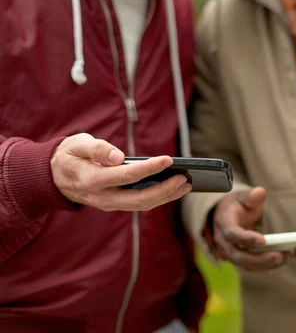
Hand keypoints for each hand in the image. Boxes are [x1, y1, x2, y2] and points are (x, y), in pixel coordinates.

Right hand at [51, 133, 190, 210]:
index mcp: (91, 179)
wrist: (55, 176)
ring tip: (186, 185)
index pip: (126, 176)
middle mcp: (102, 197)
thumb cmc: (71, 155)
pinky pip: (140, 205)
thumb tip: (118, 157)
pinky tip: (174, 189)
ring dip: (166, 196)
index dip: (149, 168)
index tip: (168, 159)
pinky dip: (159, 198)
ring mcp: (109, 204)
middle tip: (185, 179)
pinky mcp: (115, 205)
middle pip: (139, 198)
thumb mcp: (77, 144)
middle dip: (165, 190)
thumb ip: (97, 149)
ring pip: (142, 205)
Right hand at [212, 187, 286, 271]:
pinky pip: (251, 266)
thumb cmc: (236, 205)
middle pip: (238, 256)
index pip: (232, 234)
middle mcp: (223, 242)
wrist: (226, 215)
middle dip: (259, 259)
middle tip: (280, 256)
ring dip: (265, 264)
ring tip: (285, 258)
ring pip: (245, 264)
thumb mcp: (242, 196)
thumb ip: (251, 196)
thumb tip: (259, 192)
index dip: (246, 238)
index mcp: (223, 223)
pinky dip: (266, 265)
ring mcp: (230, 252)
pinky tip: (281, 259)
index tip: (263, 241)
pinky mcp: (239, 259)